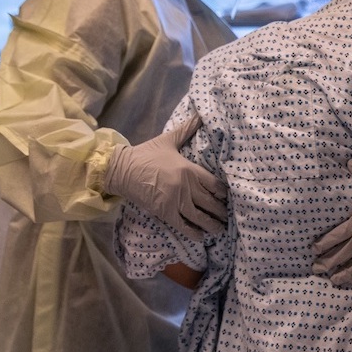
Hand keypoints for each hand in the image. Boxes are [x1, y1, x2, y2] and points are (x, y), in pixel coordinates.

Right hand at [103, 114, 226, 239]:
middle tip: (229, 217)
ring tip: (220, 229)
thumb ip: (187, 129)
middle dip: (221, 211)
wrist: (122, 169)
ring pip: (200, 217)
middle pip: (211, 202)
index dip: (224, 193)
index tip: (229, 197)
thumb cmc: (146, 154)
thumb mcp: (168, 141)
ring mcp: (175, 201)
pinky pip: (183, 225)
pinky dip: (194, 232)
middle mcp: (186, 186)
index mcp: (189, 169)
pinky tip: (201, 236)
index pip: (214, 184)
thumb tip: (200, 115)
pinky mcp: (164, 212)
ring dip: (212, 224)